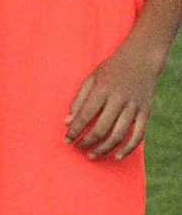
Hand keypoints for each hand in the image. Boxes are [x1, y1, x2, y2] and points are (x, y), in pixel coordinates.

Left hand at [67, 39, 160, 159]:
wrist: (141, 59)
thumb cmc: (111, 69)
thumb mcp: (90, 79)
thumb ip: (78, 100)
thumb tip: (67, 122)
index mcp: (102, 90)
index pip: (85, 116)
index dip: (75, 131)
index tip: (67, 140)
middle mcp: (119, 100)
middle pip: (101, 129)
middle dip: (87, 142)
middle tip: (78, 148)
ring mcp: (134, 107)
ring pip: (119, 135)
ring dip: (104, 148)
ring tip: (92, 155)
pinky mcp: (146, 112)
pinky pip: (139, 135)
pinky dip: (128, 148)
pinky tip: (117, 156)